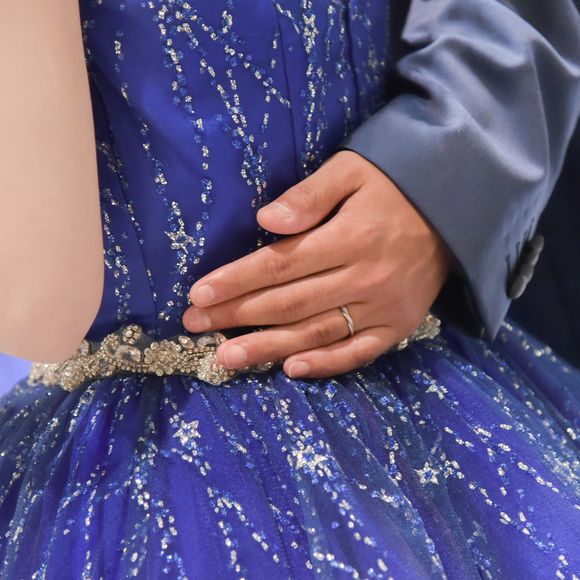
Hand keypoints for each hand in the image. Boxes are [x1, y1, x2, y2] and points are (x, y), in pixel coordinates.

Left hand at [183, 150, 451, 378]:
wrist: (456, 211)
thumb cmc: (395, 186)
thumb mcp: (352, 172)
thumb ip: (309, 196)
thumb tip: (266, 221)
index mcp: (351, 237)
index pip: (280, 264)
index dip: (236, 281)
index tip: (198, 293)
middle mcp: (366, 278)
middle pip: (289, 303)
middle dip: (237, 315)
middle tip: (195, 324)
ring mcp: (384, 308)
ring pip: (316, 333)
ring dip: (267, 348)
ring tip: (225, 358)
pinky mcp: (398, 326)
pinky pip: (358, 353)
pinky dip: (326, 365)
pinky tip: (291, 370)